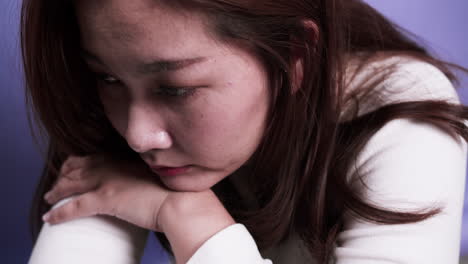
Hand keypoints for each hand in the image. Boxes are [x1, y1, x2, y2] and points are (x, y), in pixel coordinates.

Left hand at [42, 154, 170, 231]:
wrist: (183, 201)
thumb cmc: (178, 192)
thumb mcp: (160, 176)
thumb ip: (148, 176)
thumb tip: (147, 185)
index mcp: (126, 158)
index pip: (94, 157)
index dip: (78, 163)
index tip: (73, 169)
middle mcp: (113, 164)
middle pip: (78, 167)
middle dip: (64, 175)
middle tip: (57, 185)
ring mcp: (108, 180)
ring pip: (71, 184)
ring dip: (57, 191)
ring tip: (49, 198)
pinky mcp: (106, 198)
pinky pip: (73, 206)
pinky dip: (58, 213)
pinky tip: (50, 218)